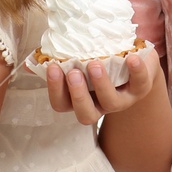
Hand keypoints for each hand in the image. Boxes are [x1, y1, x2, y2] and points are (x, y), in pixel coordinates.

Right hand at [45, 45, 161, 126]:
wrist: (137, 58)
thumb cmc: (101, 60)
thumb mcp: (79, 61)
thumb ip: (57, 62)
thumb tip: (29, 64)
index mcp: (81, 99)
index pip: (62, 104)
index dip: (55, 90)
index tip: (52, 67)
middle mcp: (100, 105)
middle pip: (85, 114)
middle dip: (77, 95)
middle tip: (73, 73)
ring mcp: (123, 100)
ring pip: (111, 103)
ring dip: (102, 84)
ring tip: (96, 63)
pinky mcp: (142, 88)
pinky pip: (141, 84)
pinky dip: (137, 71)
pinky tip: (131, 57)